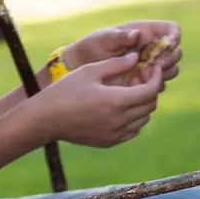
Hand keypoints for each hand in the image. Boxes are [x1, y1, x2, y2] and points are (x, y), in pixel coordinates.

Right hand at [26, 52, 163, 147]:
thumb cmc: (64, 91)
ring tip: (129, 91)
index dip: (156, 77)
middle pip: (150, 105)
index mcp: (116, 101)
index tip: (153, 67)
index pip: (151, 90)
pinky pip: (132, 130)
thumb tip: (137, 57)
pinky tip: (122, 107)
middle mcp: (119, 121)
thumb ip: (116, 64)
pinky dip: (135, 119)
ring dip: (143, 104)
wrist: (44, 120)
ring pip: (143, 119)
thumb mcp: (90, 71)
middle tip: (139, 76)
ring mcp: (115, 134)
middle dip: (150, 88)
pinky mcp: (109, 142)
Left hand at [63, 20, 182, 86]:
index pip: (172, 30)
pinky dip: (151, 86)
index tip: (167, 45)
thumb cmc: (91, 47)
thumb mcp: (102, 39)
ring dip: (161, 74)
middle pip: (176, 52)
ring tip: (141, 76)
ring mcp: (151, 65)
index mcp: (147, 32)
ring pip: (172, 70)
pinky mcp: (146, 81)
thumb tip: (136, 34)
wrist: (81, 68)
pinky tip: (135, 86)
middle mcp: (153, 48)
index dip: (174, 36)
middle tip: (154, 65)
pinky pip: (158, 84)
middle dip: (168, 59)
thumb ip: (118, 37)